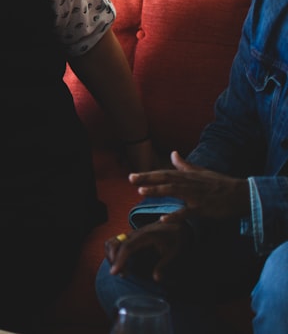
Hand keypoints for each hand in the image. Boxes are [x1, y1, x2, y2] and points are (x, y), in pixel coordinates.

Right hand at [103, 220, 188, 281]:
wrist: (178, 226)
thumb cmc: (177, 240)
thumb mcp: (175, 253)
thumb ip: (164, 265)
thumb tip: (156, 278)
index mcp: (146, 236)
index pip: (127, 247)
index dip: (120, 259)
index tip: (115, 272)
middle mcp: (135, 233)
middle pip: (115, 244)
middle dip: (113, 260)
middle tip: (119, 274)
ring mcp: (131, 234)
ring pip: (112, 242)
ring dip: (112, 256)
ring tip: (121, 271)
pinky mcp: (130, 237)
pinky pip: (115, 242)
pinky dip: (114, 253)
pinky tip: (122, 265)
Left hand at [130, 151, 249, 222]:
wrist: (242, 195)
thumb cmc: (220, 184)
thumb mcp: (201, 172)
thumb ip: (184, 165)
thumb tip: (172, 153)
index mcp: (187, 176)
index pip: (163, 174)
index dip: (147, 174)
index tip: (131, 175)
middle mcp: (189, 183)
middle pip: (165, 179)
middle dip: (147, 179)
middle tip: (130, 179)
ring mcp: (196, 195)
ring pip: (174, 191)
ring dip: (157, 190)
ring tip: (141, 191)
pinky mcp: (203, 208)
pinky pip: (187, 212)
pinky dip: (175, 215)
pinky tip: (163, 219)